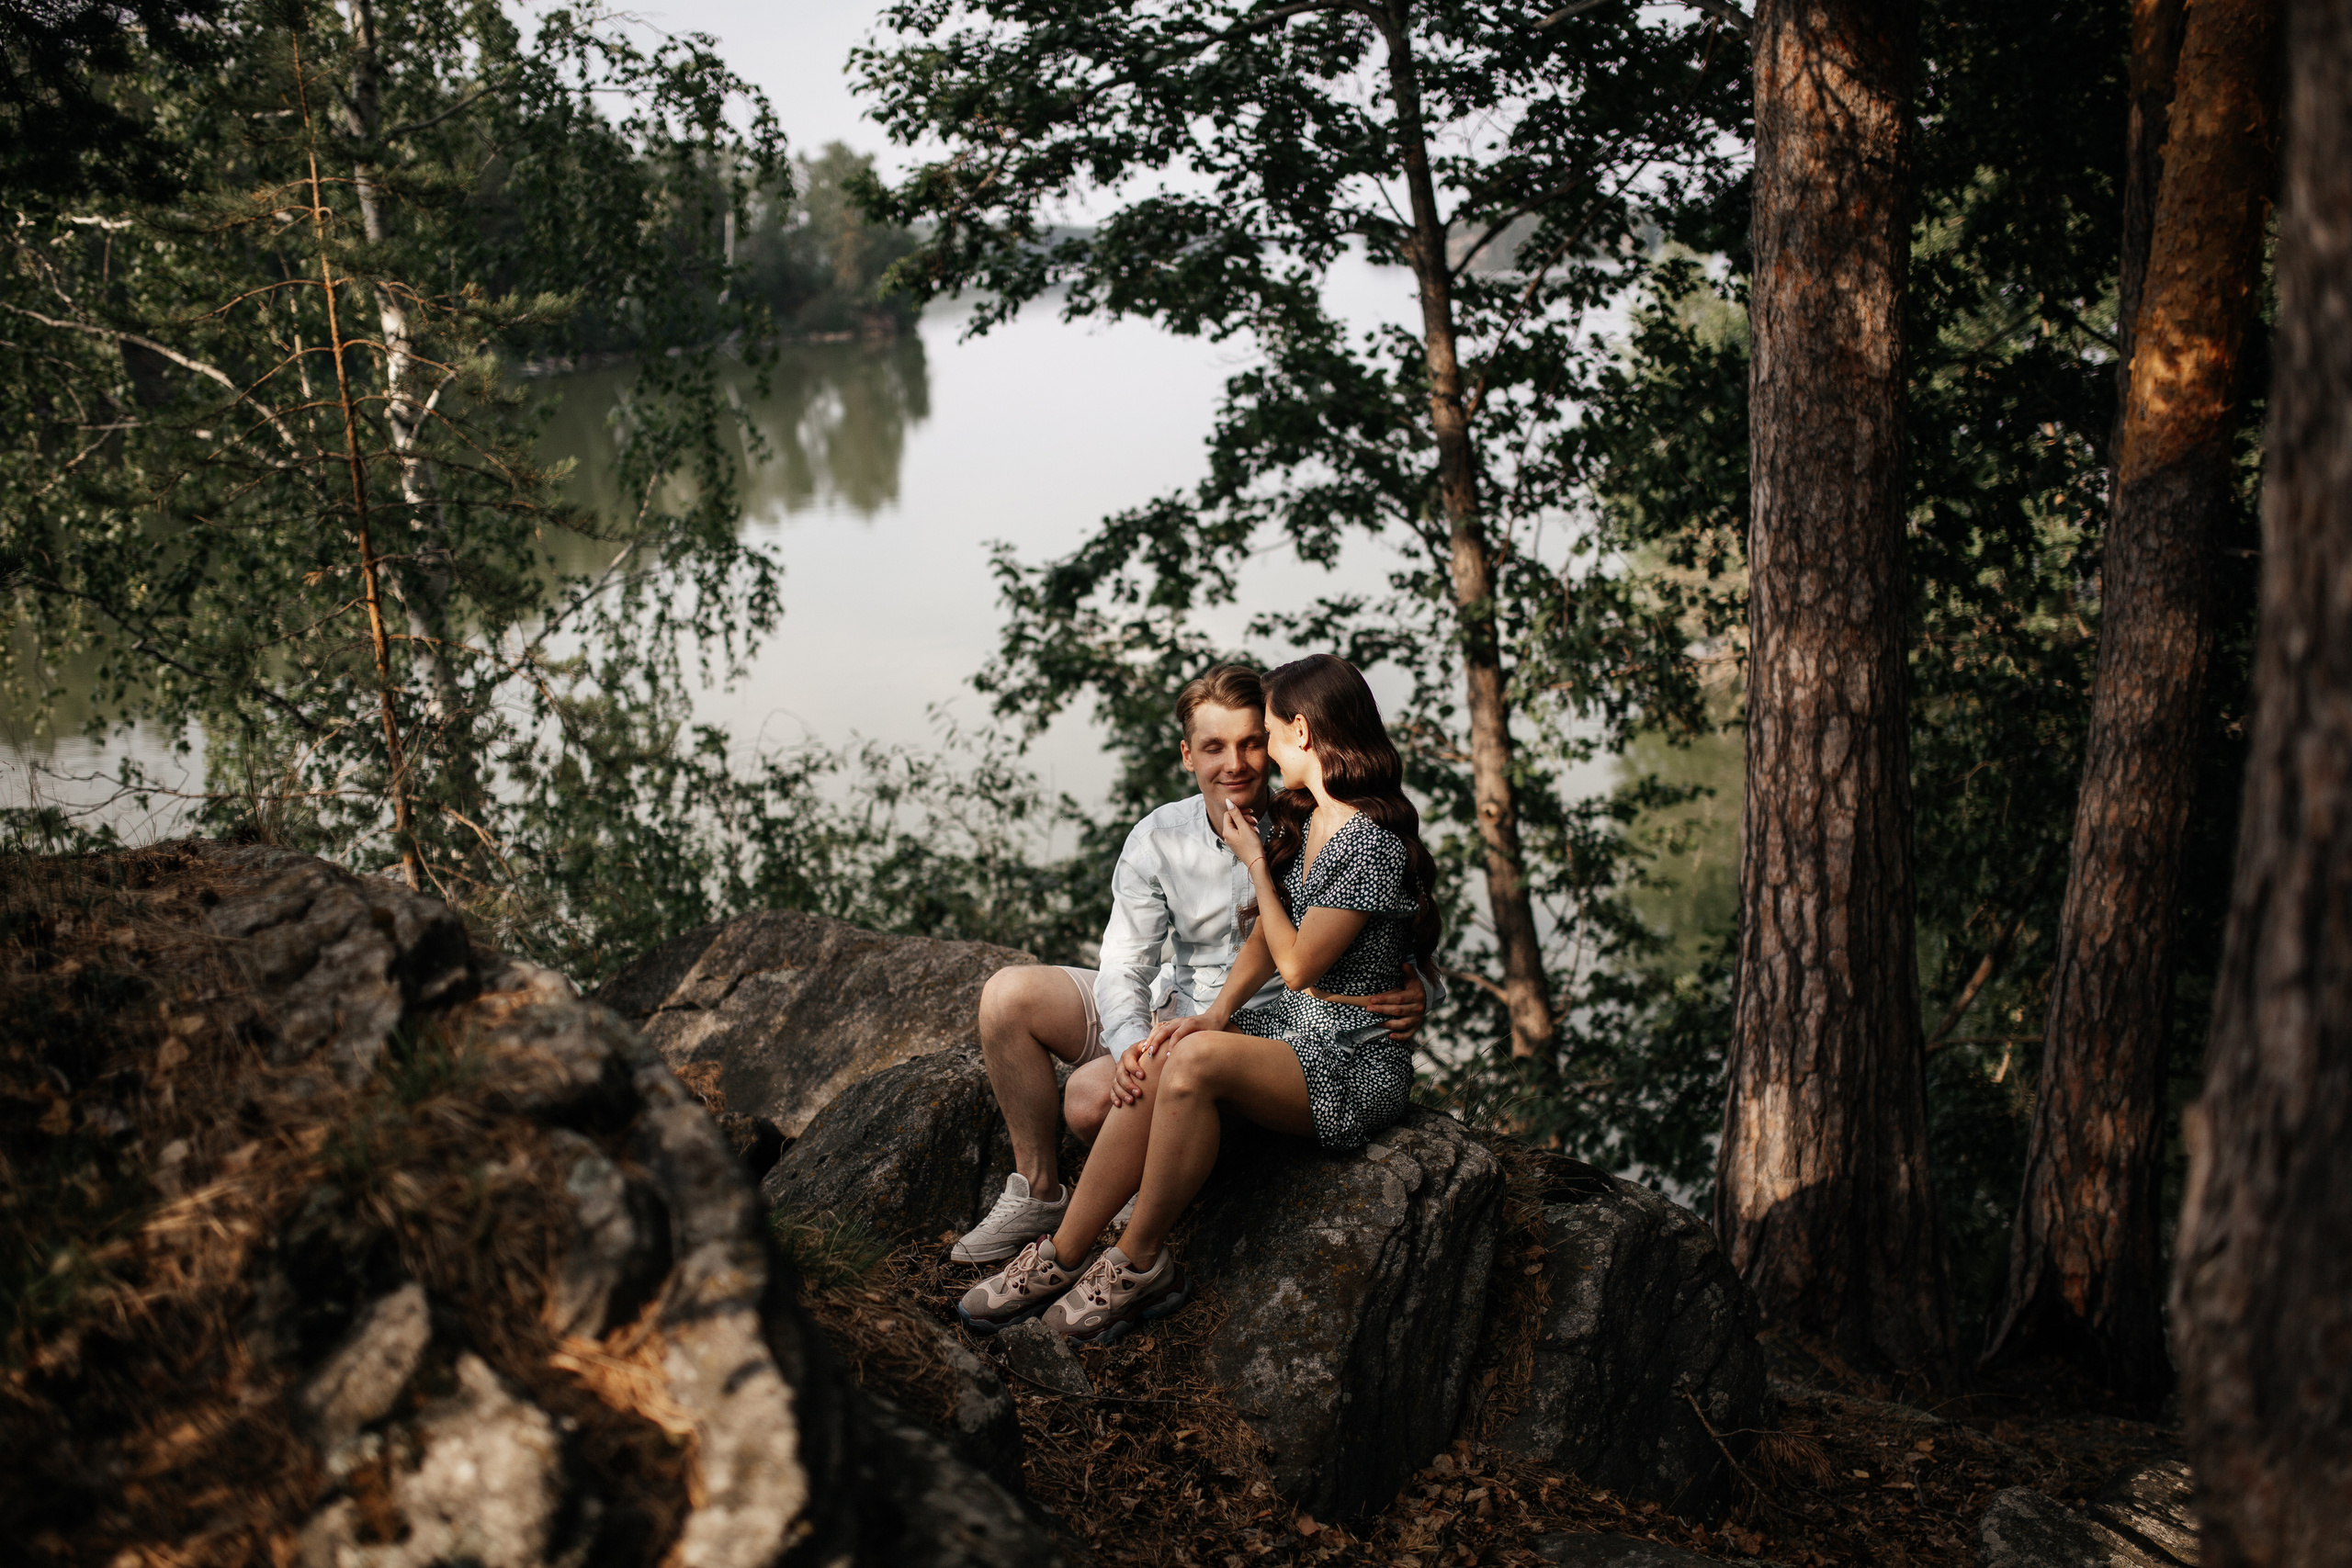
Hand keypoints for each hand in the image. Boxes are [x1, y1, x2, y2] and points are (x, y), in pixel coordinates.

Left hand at [1112, 1014, 1223, 1105]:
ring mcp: (1183, 1022)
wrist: (1216, 1019)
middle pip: (1158, 1030)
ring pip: (1165, 1031)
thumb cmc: (1201, 1031)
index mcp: (1173, 1024)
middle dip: (1149, 1042)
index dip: (1149, 1040)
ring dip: (1157, 1042)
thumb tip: (1167, 1060)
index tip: (1141, 1052)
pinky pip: (1179, 1034)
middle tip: (1144, 1054)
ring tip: (1152, 1054)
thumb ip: (1178, 1043)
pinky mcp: (1192, 1024)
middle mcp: (1176, 1022)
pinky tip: (1170, 1053)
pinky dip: (1173, 1043)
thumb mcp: (1187, 1036)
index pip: (1157, 1030)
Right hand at [1112, 1041, 1151, 1106]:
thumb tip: (1161, 1049)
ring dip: (1122, 1093)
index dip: (1134, 1068)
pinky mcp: (1116, 1083)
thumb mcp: (1152, 1046)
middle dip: (1129, 1085)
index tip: (1142, 1076)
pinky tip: (1119, 1105)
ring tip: (1131, 1101)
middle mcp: (1121, 1064)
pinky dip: (1114, 1098)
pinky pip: (1112, 1091)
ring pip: (1116, 1084)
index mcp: (1129, 1054)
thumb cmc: (1151, 1053)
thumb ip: (1155, 1047)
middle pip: (1121, 1074)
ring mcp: (1117, 1074)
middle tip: (1138, 1093)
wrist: (1144, 1056)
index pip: (1128, 1060)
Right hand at [1145, 1012, 1221, 1056]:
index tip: (1168, 1056)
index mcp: (1190, 1023)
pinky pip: (1160, 1026)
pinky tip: (1148, 1042)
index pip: (1178, 1034)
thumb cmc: (1212, 1030)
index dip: (1172, 1045)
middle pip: (1165, 1030)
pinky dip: (1152, 1034)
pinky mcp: (1173, 1022)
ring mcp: (1176, 1020)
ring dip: (1151, 1038)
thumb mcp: (1210, 1036)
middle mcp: (1181, 1021)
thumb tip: (1196, 1057)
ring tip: (1145, 1049)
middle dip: (1156, 1041)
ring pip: (1160, 1028)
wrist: (1212, 1018)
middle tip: (1150, 1053)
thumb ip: (1202, 1043)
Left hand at [1213, 795, 1263, 867]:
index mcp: (1226, 831)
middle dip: (1245, 817)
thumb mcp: (1245, 827)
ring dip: (1248, 823)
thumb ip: (1236, 813)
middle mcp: (1227, 836)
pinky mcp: (1237, 843)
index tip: (1250, 811)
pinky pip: (1241, 832)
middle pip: (1233, 819)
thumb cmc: (1251, 846)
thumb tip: (1227, 801)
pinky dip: (1248, 830)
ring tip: (1256, 827)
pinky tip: (1255, 832)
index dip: (1239, 810)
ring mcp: (1232, 840)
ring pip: (1238, 825)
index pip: (1229, 813)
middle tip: (1254, 820)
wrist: (1256, 863)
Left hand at [1312, 961, 1427, 1044]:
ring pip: (1402, 1024)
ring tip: (1374, 1022)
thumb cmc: (1413, 988)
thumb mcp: (1413, 979)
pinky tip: (1389, 1036)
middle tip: (1368, 1010)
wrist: (1425, 1000)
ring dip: (1387, 1024)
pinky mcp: (1416, 1028)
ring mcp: (1417, 1019)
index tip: (1372, 1000)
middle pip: (1398, 1011)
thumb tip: (1403, 963)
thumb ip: (1409, 971)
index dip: (1385, 999)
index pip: (1399, 998)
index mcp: (1416, 996)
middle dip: (1382, 1010)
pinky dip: (1400, 1037)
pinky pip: (1408, 1034)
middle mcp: (1417, 1009)